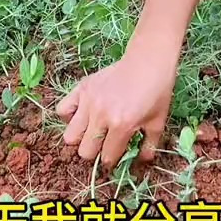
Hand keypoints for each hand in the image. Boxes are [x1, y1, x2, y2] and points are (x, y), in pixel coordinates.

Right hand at [56, 38, 177, 169]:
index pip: (107, 158)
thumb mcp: (158, 121)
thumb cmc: (157, 90)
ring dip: (81, 137)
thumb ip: (149, 146)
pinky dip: (69, 115)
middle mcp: (101, 115)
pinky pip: (62, 109)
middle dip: (95, 151)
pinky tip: (83, 113)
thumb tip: (141, 161)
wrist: (149, 59)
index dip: (113, 159)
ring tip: (92, 129)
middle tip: (105, 142)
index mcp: (121, 125)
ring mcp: (89, 101)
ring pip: (70, 136)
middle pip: (85, 151)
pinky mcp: (82, 87)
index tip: (117, 152)